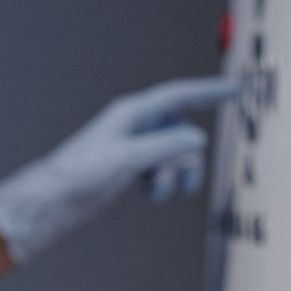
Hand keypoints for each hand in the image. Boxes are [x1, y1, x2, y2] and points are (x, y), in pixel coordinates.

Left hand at [0, 75, 236, 263]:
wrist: (54, 201)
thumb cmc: (82, 174)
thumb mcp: (128, 158)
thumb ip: (164, 147)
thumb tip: (197, 139)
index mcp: (133, 113)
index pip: (179, 95)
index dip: (209, 91)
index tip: (236, 90)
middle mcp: (135, 125)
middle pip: (180, 132)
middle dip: (186, 159)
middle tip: (186, 186)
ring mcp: (133, 146)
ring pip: (172, 154)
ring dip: (173, 175)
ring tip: (157, 192)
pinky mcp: (129, 166)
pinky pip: (160, 169)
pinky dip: (161, 183)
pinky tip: (148, 194)